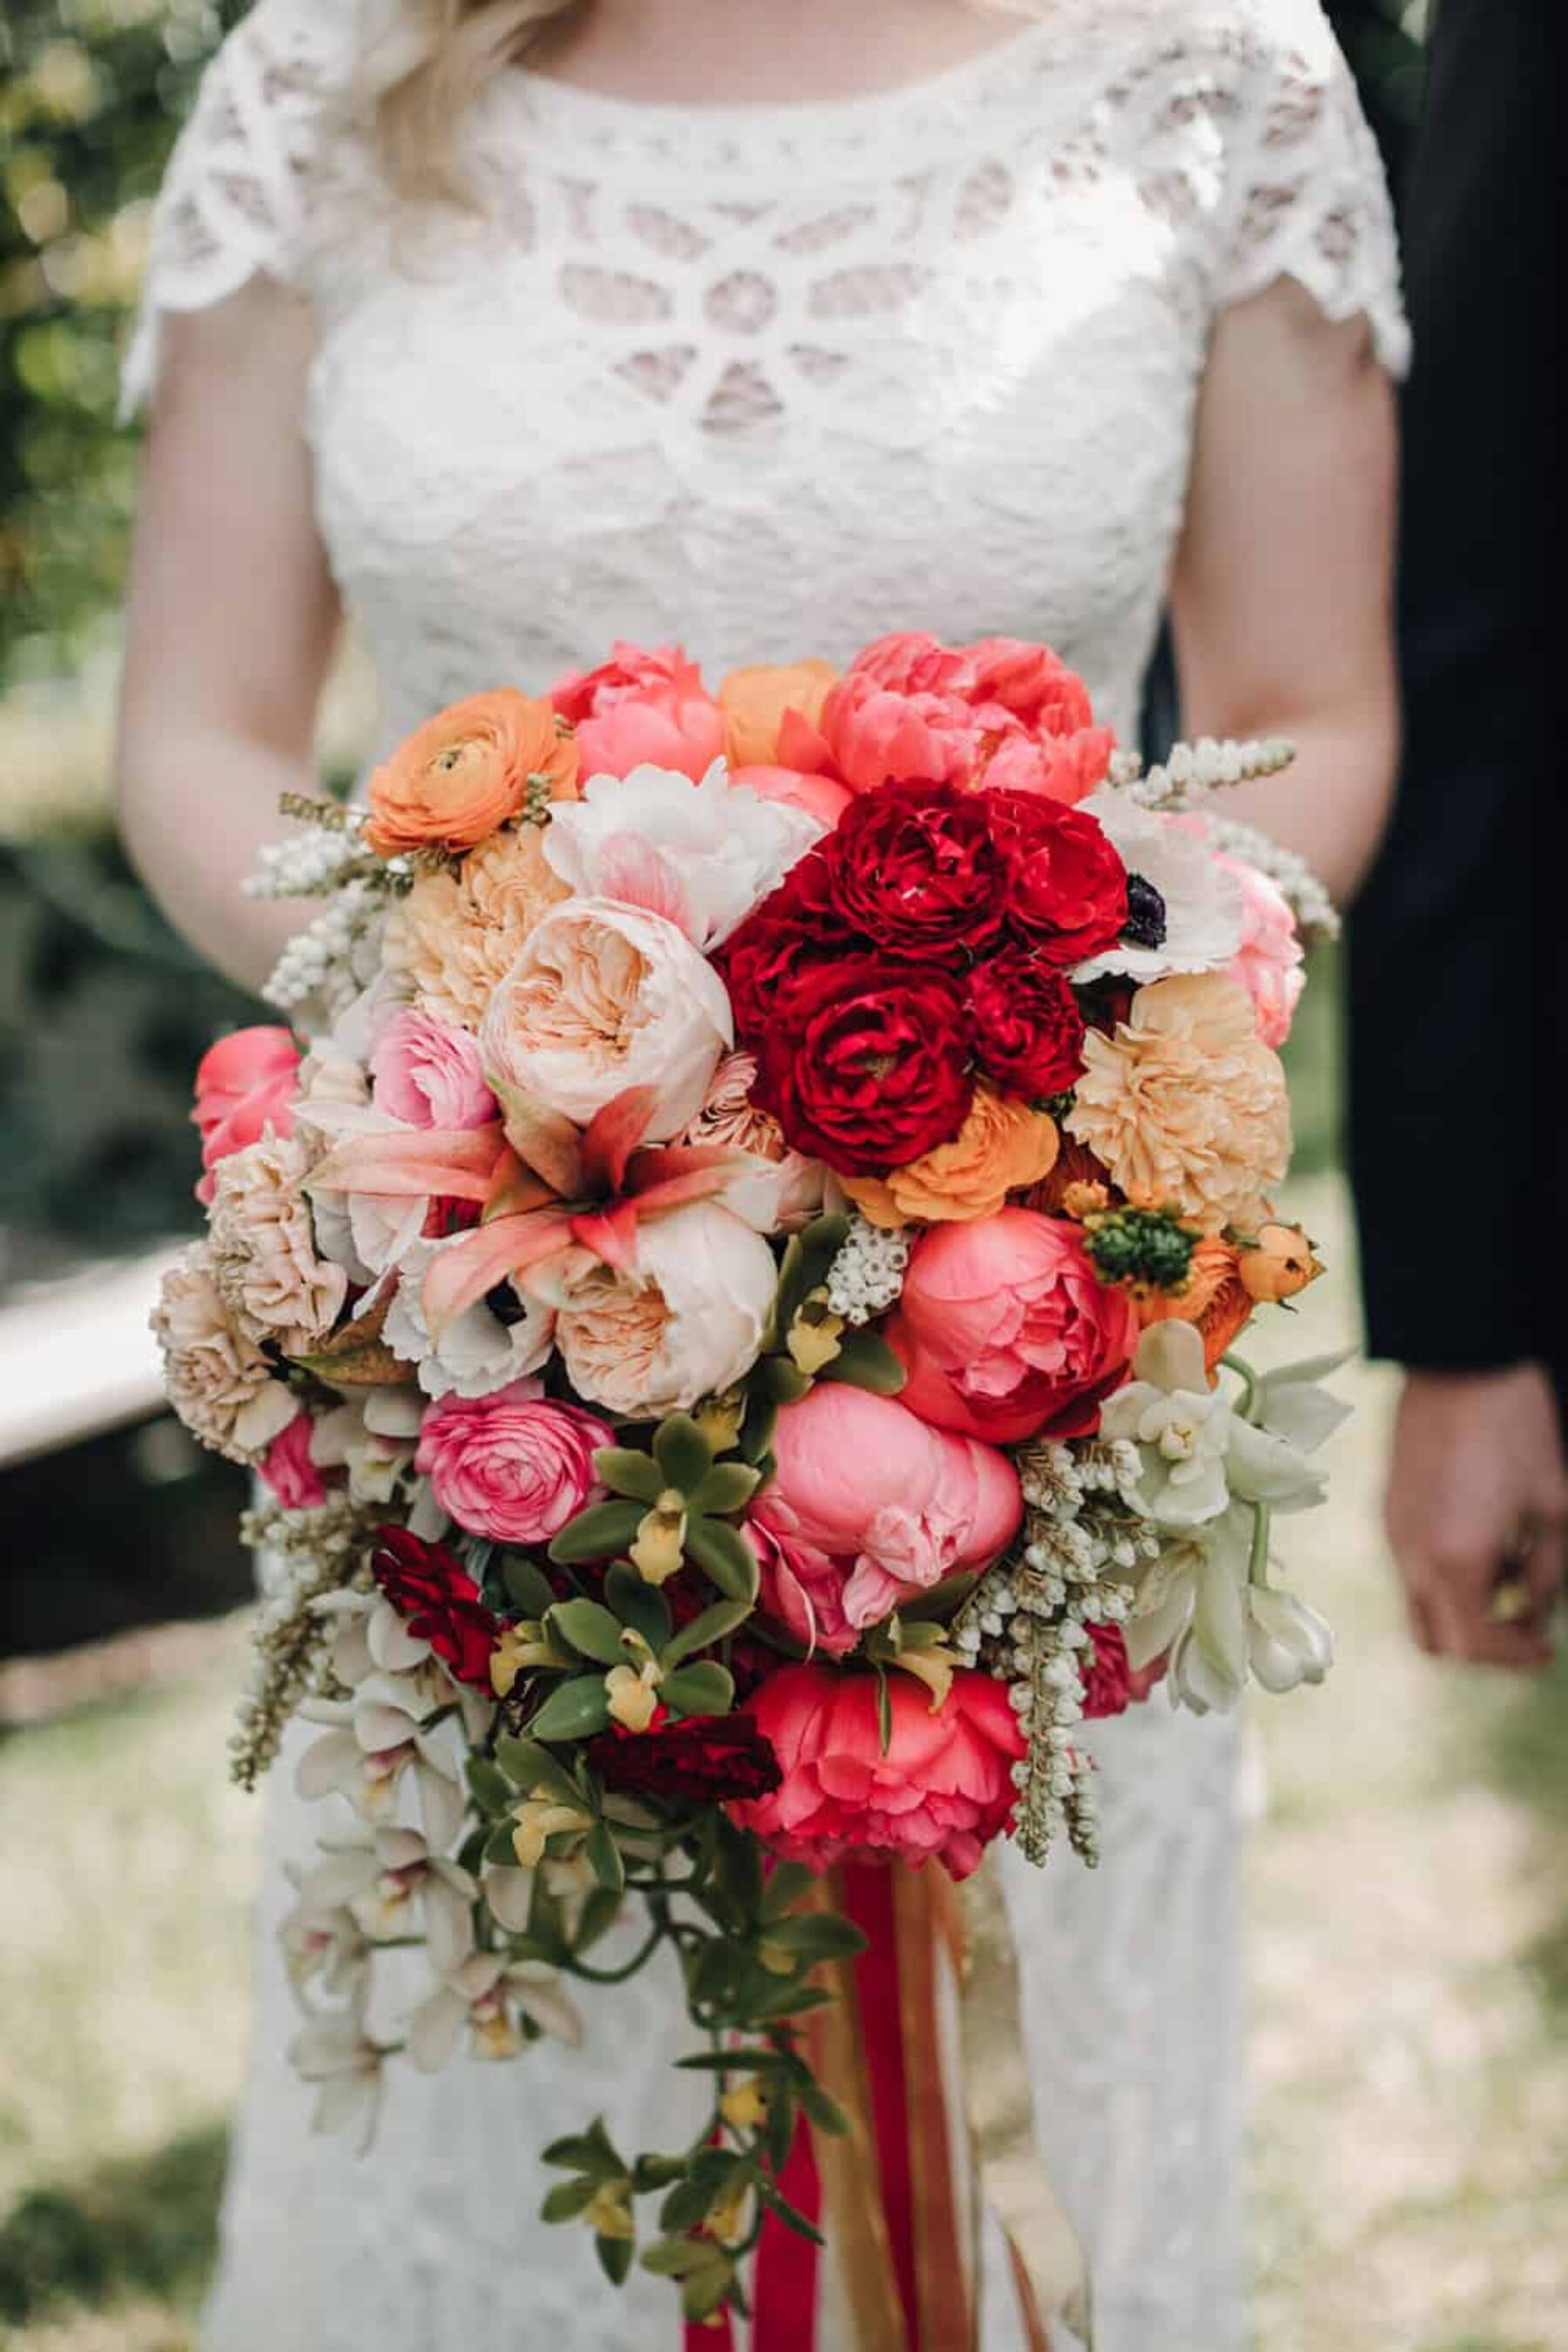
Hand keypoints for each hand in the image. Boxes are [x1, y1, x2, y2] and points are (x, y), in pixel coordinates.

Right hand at [1385, 1363, 1567, 1666]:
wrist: (1460, 1362)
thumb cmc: (1515, 1429)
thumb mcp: (1555, 1507)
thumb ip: (1549, 1573)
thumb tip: (1537, 1608)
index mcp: (1454, 1561)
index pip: (1475, 1647)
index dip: (1515, 1657)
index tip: (1546, 1650)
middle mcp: (1413, 1556)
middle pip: (1436, 1642)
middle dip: (1484, 1645)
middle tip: (1524, 1626)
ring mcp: (1393, 1531)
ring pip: (1421, 1605)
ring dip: (1464, 1610)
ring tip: (1509, 1571)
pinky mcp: (1389, 1507)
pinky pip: (1413, 1567)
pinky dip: (1447, 1577)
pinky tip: (1482, 1539)